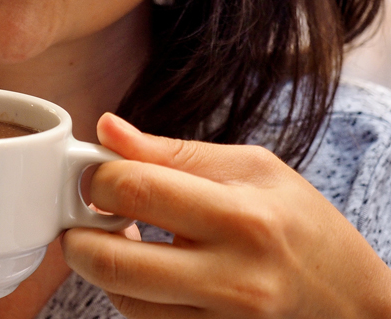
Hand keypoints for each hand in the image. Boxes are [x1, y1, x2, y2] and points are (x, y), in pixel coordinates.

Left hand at [63, 113, 390, 317]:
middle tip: (84, 213)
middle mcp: (231, 280)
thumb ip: (172, 151)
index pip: (134, 189)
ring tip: (121, 236)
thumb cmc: (302, 226)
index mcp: (242, 219)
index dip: (97, 175)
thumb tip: (105, 128)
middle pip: (111, 261)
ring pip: (119, 298)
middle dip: (77, 233)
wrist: (352, 302)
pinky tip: (145, 266)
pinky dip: (129, 291)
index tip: (96, 171)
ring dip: (101, 264)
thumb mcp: (253, 169)